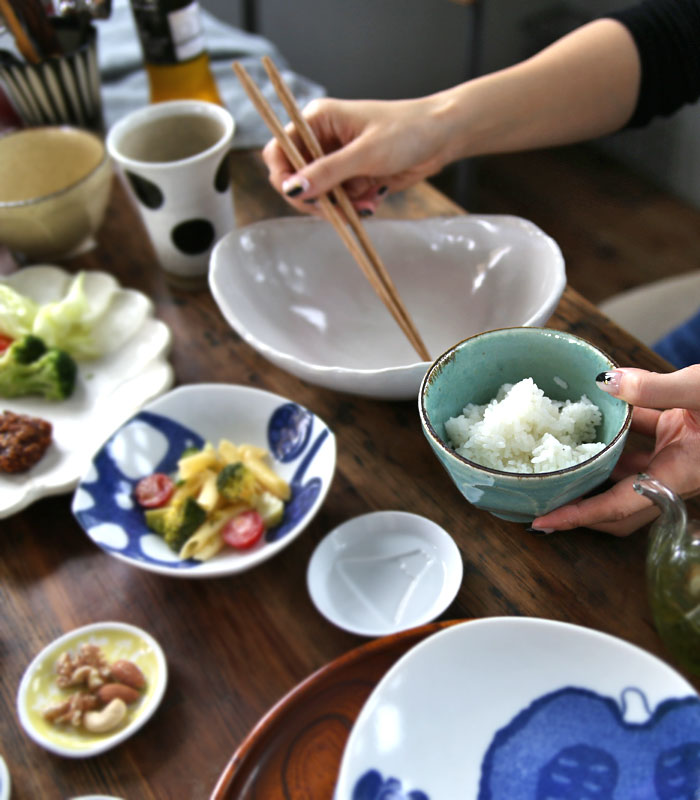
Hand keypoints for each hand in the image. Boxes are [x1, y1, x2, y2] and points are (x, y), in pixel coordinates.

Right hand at [261, 95, 450, 216]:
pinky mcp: (351, 178)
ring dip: (340, 206)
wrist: (441, 138)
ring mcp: (336, 161)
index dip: (283, 175)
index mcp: (317, 120)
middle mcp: (321, 140)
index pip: (279, 149)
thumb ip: (327, 172)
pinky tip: (373, 200)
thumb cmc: (406, 132)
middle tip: (338, 209)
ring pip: (319, 196)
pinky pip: (340, 201)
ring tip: (367, 204)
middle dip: (317, 198)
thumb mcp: (365, 153)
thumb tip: (292, 189)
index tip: (300, 195)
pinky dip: (354, 206)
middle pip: (296, 179)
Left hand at [531, 365, 699, 535]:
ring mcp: (678, 452)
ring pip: (625, 468)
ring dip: (594, 461)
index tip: (545, 522)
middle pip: (618, 502)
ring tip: (555, 454)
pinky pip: (640, 436)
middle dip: (582, 503)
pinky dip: (618, 425)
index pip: (619, 506)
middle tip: (542, 495)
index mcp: (683, 473)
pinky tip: (597, 408)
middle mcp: (677, 470)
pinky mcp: (680, 432)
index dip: (580, 516)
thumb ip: (655, 388)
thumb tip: (609, 382)